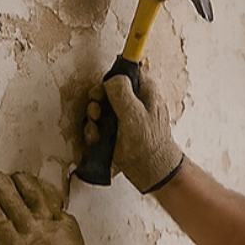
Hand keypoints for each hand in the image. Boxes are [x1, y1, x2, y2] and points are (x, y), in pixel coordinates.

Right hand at [84, 65, 182, 192]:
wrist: (150, 169)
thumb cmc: (148, 143)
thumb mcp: (134, 113)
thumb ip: (121, 92)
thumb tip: (111, 78)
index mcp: (145, 91)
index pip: (125, 74)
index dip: (110, 81)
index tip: (102, 90)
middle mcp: (134, 101)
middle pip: (107, 91)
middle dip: (98, 102)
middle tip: (97, 112)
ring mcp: (124, 116)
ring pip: (100, 108)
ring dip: (94, 118)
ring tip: (98, 129)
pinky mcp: (116, 130)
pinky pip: (99, 124)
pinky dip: (95, 131)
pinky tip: (98, 139)